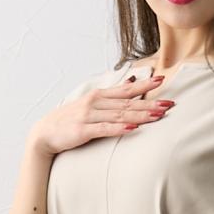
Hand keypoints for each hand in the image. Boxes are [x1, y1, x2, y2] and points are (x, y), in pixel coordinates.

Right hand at [28, 74, 175, 156]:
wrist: (44, 133)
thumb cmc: (71, 120)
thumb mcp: (92, 104)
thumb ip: (112, 97)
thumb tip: (131, 83)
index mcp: (99, 96)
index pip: (126, 90)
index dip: (145, 85)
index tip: (162, 79)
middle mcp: (95, 103)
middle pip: (128, 103)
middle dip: (150, 103)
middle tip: (169, 104)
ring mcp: (89, 116)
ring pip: (120, 115)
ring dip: (140, 115)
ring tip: (158, 115)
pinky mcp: (83, 130)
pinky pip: (105, 129)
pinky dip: (119, 128)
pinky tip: (132, 128)